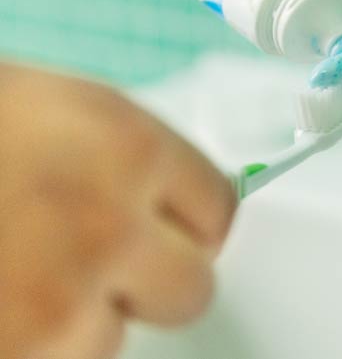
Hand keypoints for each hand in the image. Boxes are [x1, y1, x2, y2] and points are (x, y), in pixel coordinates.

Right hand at [0, 63, 235, 358]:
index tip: (172, 230)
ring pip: (110, 341)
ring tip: (13, 278)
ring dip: (73, 322)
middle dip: (150, 283)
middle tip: (96, 266)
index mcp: (123, 145)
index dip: (190, 223)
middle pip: (191, 288)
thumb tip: (156, 204)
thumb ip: (114, 161)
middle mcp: (106, 226)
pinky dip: (27, 348)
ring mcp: (56, 307)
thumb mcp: (44, 111)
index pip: (217, 209)